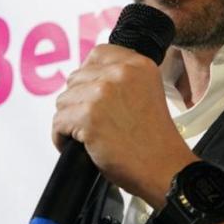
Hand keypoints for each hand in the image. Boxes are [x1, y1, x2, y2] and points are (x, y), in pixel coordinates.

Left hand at [52, 44, 195, 207]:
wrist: (164, 168)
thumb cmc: (156, 140)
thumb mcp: (147, 93)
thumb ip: (123, 80)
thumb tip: (88, 79)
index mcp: (138, 64)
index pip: (97, 55)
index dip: (90, 76)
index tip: (93, 95)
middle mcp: (120, 73)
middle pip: (76, 79)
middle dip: (78, 102)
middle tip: (92, 123)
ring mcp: (103, 93)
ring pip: (64, 102)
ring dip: (69, 121)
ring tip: (87, 136)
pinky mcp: (88, 117)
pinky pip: (58, 124)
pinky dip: (62, 138)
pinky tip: (78, 146)